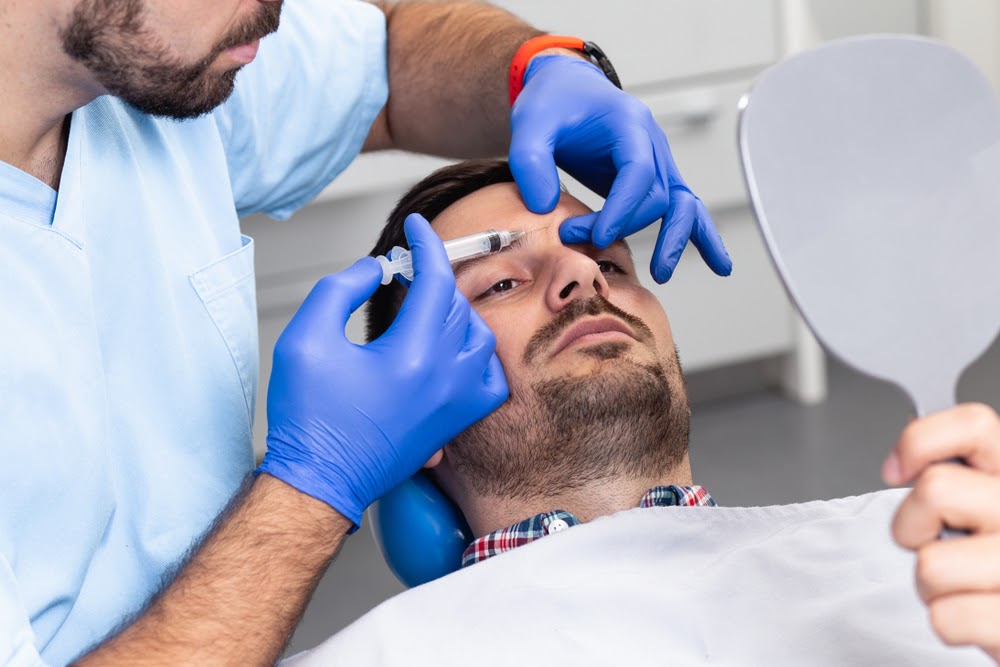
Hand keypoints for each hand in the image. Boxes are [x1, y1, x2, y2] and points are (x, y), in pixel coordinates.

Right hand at [258, 214, 507, 528]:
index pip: (436, 279)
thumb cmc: (309, 418)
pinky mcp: (454, 423)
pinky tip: (451, 350)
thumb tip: (376, 268)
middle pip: (458, 304)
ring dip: (457, 313)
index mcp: (412, 354)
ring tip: (424, 309)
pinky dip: (477, 357)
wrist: (320, 480)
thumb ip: (341, 288)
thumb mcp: (306, 338)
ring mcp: (455, 403)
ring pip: (480, 337)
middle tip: (404, 272)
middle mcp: (444, 378)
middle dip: (433, 277)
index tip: (416, 227)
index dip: (426, 244)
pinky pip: (489, 380)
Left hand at [508, 55, 731, 282]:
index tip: (595, 236)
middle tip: (582, 243)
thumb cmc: (552, 103)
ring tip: (662, 273)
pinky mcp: (652, 180)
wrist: (566, 90)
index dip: (621, 209)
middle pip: (656, 194)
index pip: (638, 173)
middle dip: (622, 226)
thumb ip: (531, 161)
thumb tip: (546, 207)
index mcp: (629, 124)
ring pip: (682, 204)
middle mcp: (652, 143)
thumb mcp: (530, 123)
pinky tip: (719, 265)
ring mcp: (657, 162)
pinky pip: (683, 207)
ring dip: (677, 239)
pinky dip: (699, 235)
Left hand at [882, 403, 999, 660]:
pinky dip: (950, 623)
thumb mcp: (986, 502)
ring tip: (962, 586)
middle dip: (913, 524)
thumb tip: (906, 447)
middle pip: (936, 490)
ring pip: (932, 563)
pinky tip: (977, 616)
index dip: (920, 442)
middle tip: (935, 542)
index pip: (974, 425)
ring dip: (931, 584)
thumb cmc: (999, 564)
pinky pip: (947, 618)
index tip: (899, 470)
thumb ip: (960, 474)